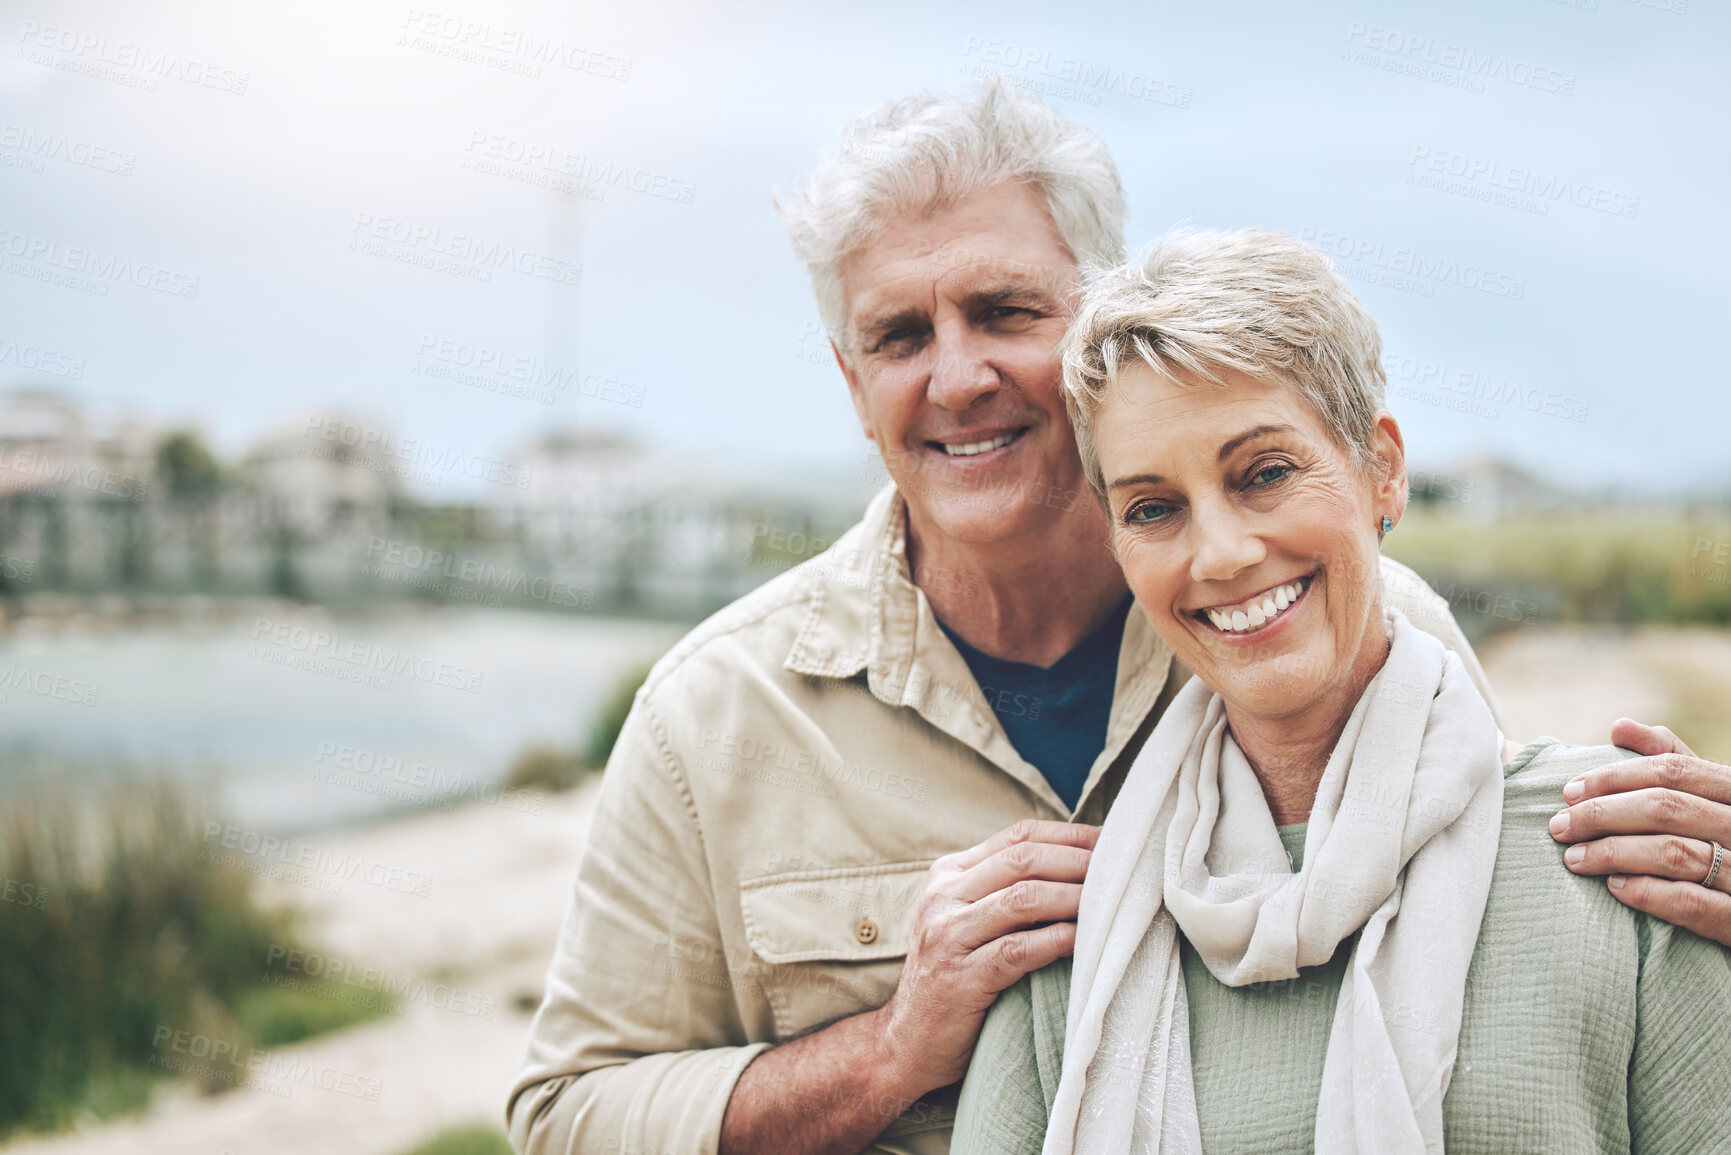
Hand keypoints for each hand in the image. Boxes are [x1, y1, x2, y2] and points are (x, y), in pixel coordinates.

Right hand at [873, 819, 1097, 1097]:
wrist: (906, 1043)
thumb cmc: (954, 977)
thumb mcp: (967, 922)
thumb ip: (1004, 891)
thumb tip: (1081, 868)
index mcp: (947, 875)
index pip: (1017, 838)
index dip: (1070, 836)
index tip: (1112, 843)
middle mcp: (942, 898)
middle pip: (1023, 860)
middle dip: (1079, 861)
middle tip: (1122, 870)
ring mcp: (946, 936)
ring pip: (1022, 898)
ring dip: (1075, 897)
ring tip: (1112, 902)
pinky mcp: (959, 977)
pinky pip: (1018, 950)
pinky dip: (1057, 940)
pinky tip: (1084, 940)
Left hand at [1549, 718, 1730, 947]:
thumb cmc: (1723, 842)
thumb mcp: (1708, 797)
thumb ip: (1672, 759)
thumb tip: (1620, 726)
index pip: (1674, 769)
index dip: (1615, 777)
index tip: (1568, 791)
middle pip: (1667, 807)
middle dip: (1603, 813)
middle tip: (1559, 826)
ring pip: (1674, 852)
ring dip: (1613, 852)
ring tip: (1574, 858)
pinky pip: (1689, 902)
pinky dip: (1646, 893)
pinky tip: (1614, 887)